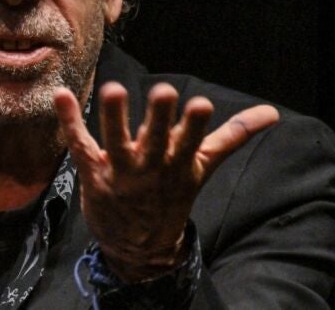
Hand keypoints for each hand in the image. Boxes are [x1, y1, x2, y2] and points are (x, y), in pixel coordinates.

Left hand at [55, 82, 278, 282]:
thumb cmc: (172, 192)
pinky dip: (70, 120)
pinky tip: (61, 96)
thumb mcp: (203, 165)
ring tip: (112, 89)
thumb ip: (234, 135)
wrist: (140, 244)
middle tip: (163, 92)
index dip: (194, 125)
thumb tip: (273, 113)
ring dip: (115, 117)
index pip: (190, 141)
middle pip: (155, 140)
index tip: (200, 104)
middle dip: (159, 118)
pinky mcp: (93, 172)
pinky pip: (80, 144)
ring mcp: (120, 171)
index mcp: (180, 162)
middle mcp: (151, 167)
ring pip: (116, 141)